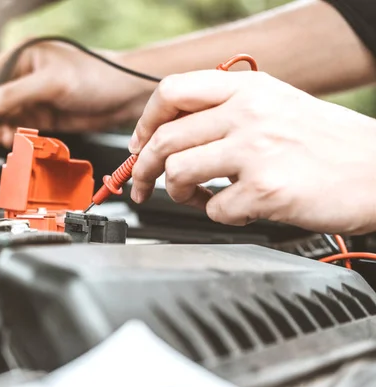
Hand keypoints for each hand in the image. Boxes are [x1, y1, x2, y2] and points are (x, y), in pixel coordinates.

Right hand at [0, 41, 154, 147]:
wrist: (126, 95)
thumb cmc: (97, 75)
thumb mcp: (50, 82)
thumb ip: (13, 95)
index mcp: (23, 56)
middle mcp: (26, 76)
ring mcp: (35, 96)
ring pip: (6, 116)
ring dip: (2, 130)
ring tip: (4, 140)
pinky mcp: (45, 115)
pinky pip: (22, 127)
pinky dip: (16, 136)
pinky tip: (16, 141)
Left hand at [129, 70, 375, 234]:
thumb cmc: (329, 143)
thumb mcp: (277, 106)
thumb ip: (228, 112)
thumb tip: (173, 133)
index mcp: (248, 89)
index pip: (172, 92)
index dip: (145, 121)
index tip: (139, 144)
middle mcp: (249, 114)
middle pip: (165, 139)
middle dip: (143, 168)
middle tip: (142, 185)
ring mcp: (256, 150)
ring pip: (178, 172)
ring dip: (178, 193)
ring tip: (198, 197)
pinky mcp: (266, 189)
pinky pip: (214, 209)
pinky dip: (219, 216)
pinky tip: (241, 210)